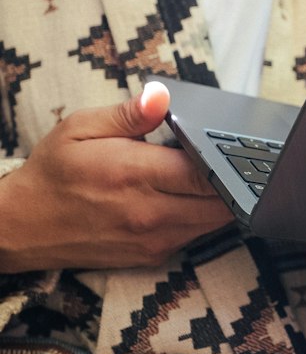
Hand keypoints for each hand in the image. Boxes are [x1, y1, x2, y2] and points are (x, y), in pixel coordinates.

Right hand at [0, 81, 232, 272]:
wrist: (21, 227)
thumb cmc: (53, 173)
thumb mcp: (80, 128)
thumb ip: (127, 114)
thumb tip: (161, 97)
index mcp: (134, 174)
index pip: (206, 171)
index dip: (228, 158)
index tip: (235, 145)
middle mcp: (149, 212)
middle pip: (221, 201)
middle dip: (233, 179)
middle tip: (231, 158)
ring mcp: (152, 239)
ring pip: (214, 222)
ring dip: (221, 200)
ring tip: (211, 175)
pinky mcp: (151, 256)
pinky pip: (196, 236)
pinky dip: (203, 217)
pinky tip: (191, 197)